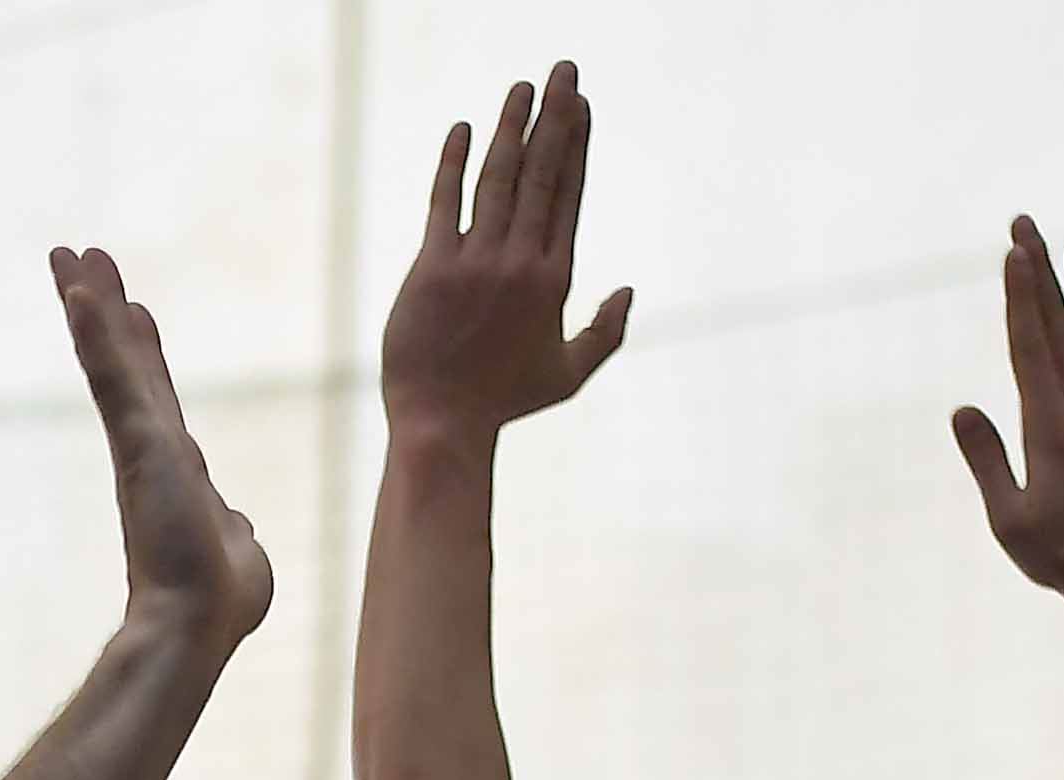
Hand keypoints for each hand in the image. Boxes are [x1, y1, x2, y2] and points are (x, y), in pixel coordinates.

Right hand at [52, 246, 273, 650]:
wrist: (199, 623)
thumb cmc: (221, 603)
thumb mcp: (239, 553)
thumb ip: (234, 529)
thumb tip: (238, 526)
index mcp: (177, 473)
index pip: (158, 398)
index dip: (144, 354)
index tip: (134, 314)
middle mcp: (154, 450)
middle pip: (127, 364)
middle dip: (104, 310)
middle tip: (81, 260)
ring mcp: (143, 444)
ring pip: (113, 358)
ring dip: (90, 304)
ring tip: (70, 254)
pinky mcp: (138, 443)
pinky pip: (111, 376)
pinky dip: (94, 333)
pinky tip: (76, 289)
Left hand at [377, 63, 631, 441]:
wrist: (442, 423)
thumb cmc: (504, 401)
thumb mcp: (568, 375)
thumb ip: (606, 333)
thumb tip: (631, 291)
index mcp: (553, 281)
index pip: (568, 196)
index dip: (576, 145)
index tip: (583, 105)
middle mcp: (518, 263)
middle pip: (541, 175)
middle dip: (555, 117)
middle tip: (565, 71)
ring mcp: (475, 263)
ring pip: (497, 179)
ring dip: (511, 127)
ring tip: (523, 87)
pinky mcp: (432, 269)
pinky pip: (444, 203)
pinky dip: (452, 163)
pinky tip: (462, 128)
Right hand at [952, 223, 1063, 603]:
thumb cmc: (1062, 558)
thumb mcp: (1009, 519)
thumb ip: (987, 460)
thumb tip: (962, 408)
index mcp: (1050, 427)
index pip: (1030, 346)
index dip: (1021, 296)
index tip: (1014, 252)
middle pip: (1061, 326)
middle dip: (1042, 271)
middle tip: (1029, 223)